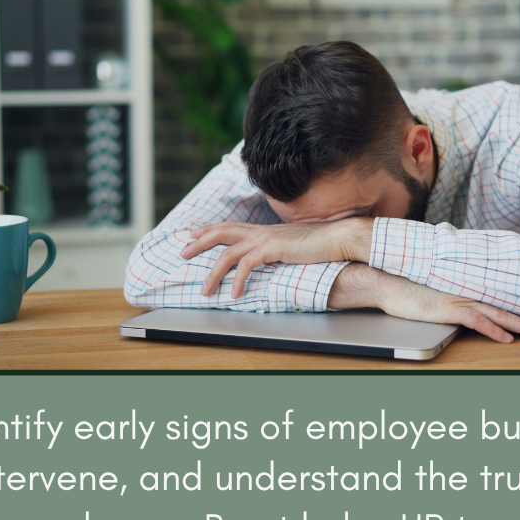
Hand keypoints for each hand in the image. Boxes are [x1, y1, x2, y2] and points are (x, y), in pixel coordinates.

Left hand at [181, 219, 372, 298]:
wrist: (337, 238)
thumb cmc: (319, 245)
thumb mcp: (291, 246)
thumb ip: (276, 250)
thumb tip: (269, 259)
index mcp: (264, 230)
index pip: (230, 226)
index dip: (209, 229)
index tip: (193, 235)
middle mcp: (261, 231)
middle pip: (221, 232)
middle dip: (199, 243)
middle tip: (182, 253)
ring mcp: (265, 238)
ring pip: (228, 253)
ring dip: (214, 273)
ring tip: (206, 290)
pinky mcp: (272, 249)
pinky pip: (246, 265)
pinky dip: (237, 280)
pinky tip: (235, 294)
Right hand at [327, 263, 519, 343]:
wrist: (388, 281)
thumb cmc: (408, 286)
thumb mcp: (436, 289)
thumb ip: (453, 293)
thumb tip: (462, 301)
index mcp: (467, 287)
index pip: (501, 300)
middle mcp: (468, 292)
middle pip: (507, 307)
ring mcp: (459, 299)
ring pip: (499, 313)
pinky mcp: (448, 308)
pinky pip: (477, 321)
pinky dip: (493, 330)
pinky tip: (506, 338)